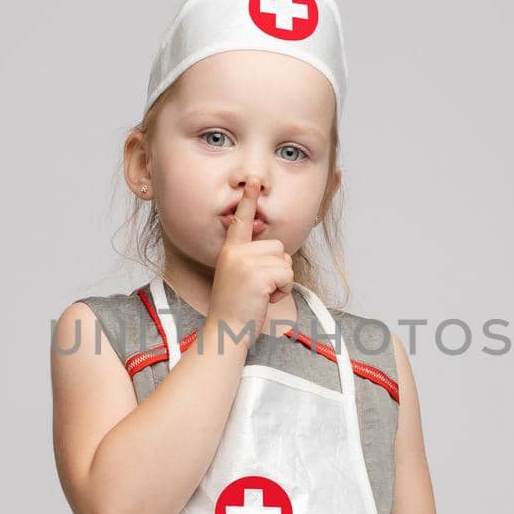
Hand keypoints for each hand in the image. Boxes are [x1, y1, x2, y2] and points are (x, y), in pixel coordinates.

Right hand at [206, 176, 291, 345]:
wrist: (226, 332)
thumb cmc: (237, 310)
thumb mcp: (240, 278)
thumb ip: (252, 261)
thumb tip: (277, 253)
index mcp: (230, 251)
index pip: (241, 221)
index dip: (249, 200)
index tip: (254, 181)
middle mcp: (235, 252)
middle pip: (277, 247)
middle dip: (277, 270)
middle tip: (258, 290)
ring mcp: (245, 262)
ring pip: (284, 260)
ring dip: (280, 281)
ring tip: (260, 295)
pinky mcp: (257, 275)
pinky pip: (287, 276)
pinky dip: (282, 291)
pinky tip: (264, 300)